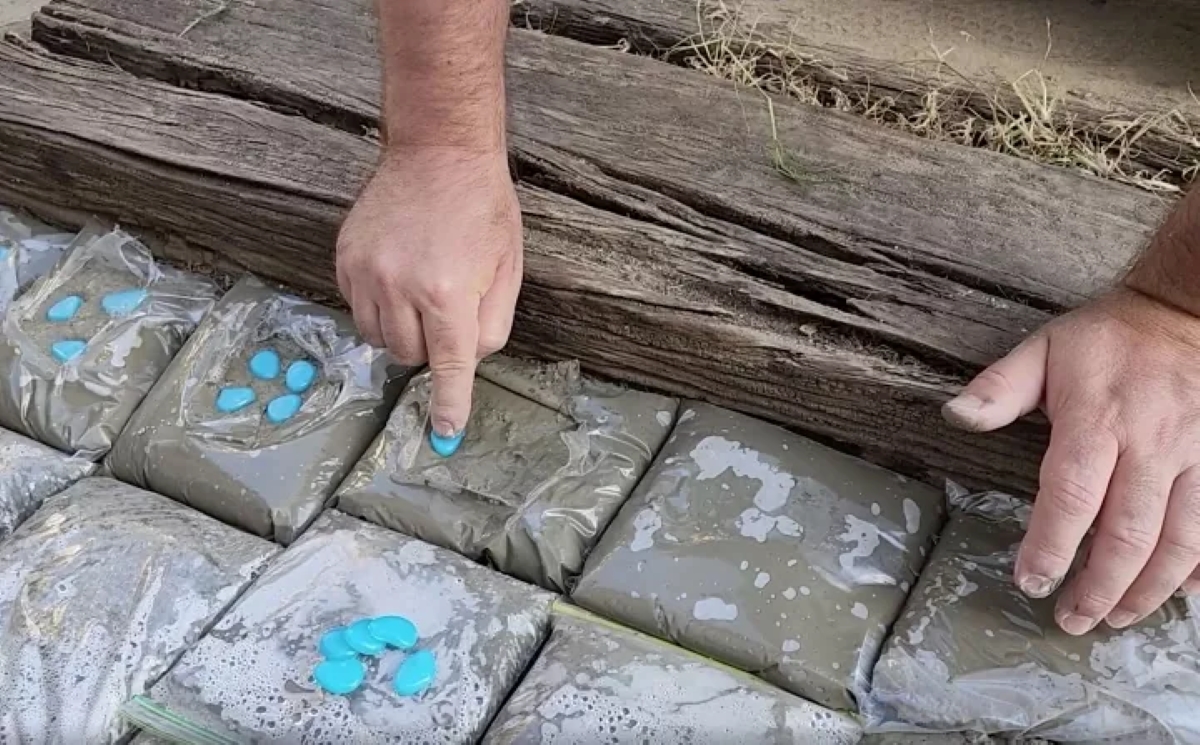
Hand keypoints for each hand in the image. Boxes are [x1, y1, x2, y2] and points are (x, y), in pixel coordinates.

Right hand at [337, 147, 522, 435]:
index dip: (448, 404)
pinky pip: (357, 309)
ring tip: (421, 291)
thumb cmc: (482, 209)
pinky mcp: (345, 259)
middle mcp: (400, 287)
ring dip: (401, 331)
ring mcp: (366, 273)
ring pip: (378, 338)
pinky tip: (397, 275)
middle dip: (430, 347)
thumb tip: (468, 360)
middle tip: (446, 309)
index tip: (445, 434)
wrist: (439, 152)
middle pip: (409, 356)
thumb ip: (491, 324)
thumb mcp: (508, 269)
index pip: (448, 366)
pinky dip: (378, 307)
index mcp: (448, 292)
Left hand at [944, 288, 1199, 633]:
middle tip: (1071, 619)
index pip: (1072, 496)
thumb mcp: (1041, 350)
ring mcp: (1197, 455)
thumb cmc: (1105, 339)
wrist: (1182, 312)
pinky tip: (1179, 593)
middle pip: (1128, 532)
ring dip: (1148, 589)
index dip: (1050, 545)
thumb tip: (954, 415)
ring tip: (1116, 617)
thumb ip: (997, 388)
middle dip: (1098, 586)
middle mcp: (1152, 443)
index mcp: (1097, 418)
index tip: (1031, 581)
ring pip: (1180, 540)